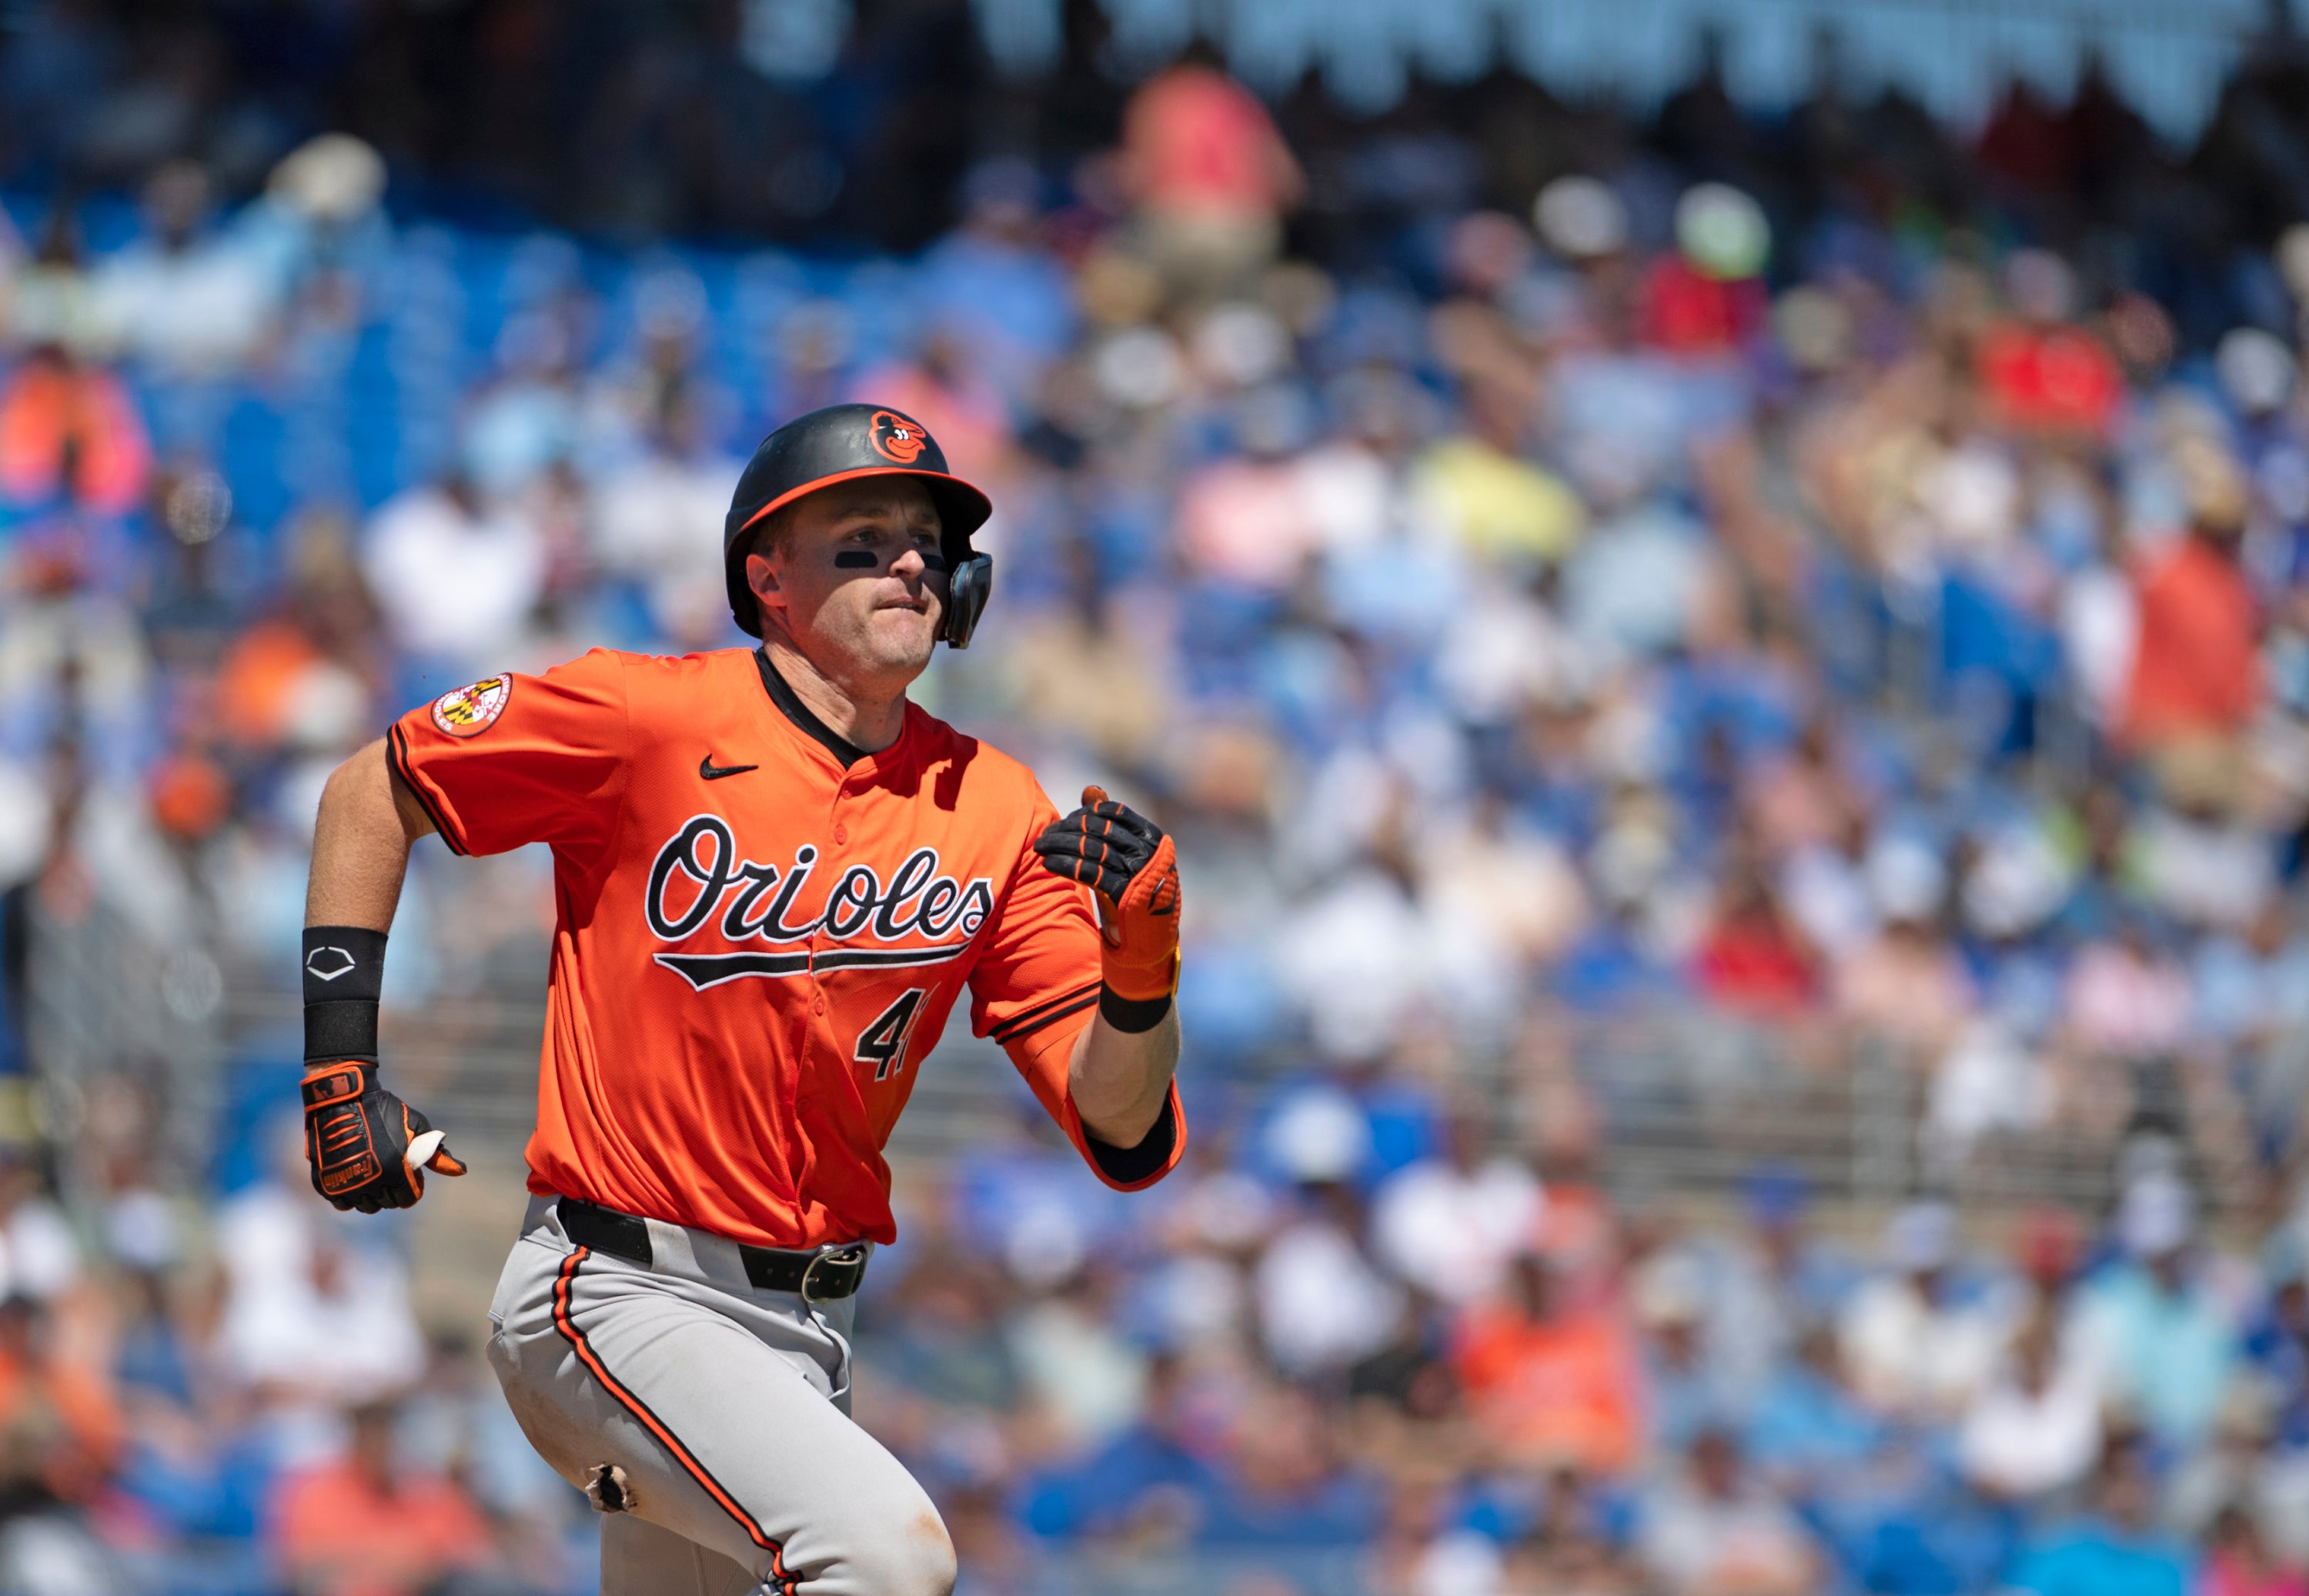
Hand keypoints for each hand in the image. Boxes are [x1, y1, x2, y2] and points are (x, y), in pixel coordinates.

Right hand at [302, 1061, 466, 1212]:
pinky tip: (355, 1180)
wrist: (343, 1098)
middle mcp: (371, 1182)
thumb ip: (437, 1153)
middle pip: (386, 1203)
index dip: (412, 1188)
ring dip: (372, 1196)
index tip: (409, 1175)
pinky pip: (341, 1204)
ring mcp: (345, 1184)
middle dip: (392, 1192)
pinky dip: (349, 1197)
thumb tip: (460, 1171)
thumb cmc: (385, 1110)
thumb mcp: (416, 1127)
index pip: (407, 1199)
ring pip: (364, 1206)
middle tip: (391, 1173)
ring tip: (374, 1175)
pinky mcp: (325, 1182)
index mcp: (396, 1171)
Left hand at [1034, 786, 1179, 999]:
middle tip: (1043, 835)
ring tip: (1039, 847)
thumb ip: (1110, 821)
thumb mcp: (1125, 855)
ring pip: (1092, 849)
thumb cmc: (1134, 892)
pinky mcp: (1125, 895)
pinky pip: (1090, 873)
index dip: (1086, 814)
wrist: (1148, 940)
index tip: (1064, 821)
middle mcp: (1149, 852)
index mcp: (1153, 837)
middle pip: (1100, 830)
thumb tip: (1091, 789)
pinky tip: (1048, 864)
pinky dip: (1066, 865)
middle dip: (1067, 830)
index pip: (1115, 813)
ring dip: (1061, 845)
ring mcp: (1140, 873)